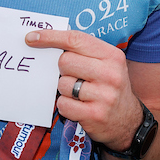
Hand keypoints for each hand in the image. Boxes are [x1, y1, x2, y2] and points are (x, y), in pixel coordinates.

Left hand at [26, 28, 144, 151]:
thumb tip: (45, 41)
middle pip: (65, 61)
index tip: (31, 37)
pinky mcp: (95, 115)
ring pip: (62, 84)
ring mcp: (104, 96)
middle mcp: (110, 74)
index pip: (75, 39)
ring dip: (64, 90)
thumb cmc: (109, 88)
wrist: (128, 122)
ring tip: (79, 95)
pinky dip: (65, 106)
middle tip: (74, 77)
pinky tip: (78, 107)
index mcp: (112, 56)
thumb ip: (83, 52)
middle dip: (62, 70)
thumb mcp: (106, 64)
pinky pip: (63, 104)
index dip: (51, 37)